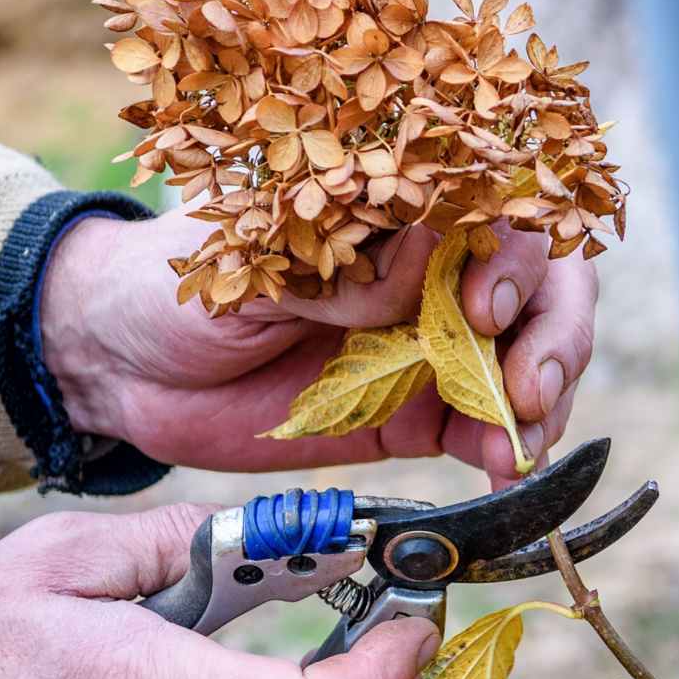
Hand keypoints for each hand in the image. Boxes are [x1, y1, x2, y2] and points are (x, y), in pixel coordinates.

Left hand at [40, 208, 596, 486]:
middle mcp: (428, 274)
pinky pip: (478, 429)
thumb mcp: (258, 256)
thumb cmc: (186, 279)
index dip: (516, 260)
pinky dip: (504, 448)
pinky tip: (506, 465)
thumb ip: (342, 266)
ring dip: (542, 399)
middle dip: (553, 336)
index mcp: (397, 213)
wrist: (125, 364)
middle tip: (529, 389)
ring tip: (524, 439)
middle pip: (538, 288)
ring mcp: (425, 346)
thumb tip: (427, 253)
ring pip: (522, 361)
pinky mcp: (410, 414)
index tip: (485, 308)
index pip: (497, 215)